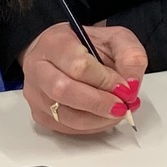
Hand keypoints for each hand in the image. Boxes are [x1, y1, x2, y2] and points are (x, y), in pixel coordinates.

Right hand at [21, 21, 146, 135]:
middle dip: (100, 103)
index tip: (126, 88)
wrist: (59, 53)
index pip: (78, 66)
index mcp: (54, 43)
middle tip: (122, 106)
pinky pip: (66, 128)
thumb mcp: (113, 38)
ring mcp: (35, 93)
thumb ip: (129, 55)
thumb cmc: (84, 46)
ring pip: (65, 115)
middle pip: (64, 92)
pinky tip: (103, 117)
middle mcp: (38, 68)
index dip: (106, 81)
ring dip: (98, 119)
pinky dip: (91, 127)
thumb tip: (132, 85)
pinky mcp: (39, 114)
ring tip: (117, 112)